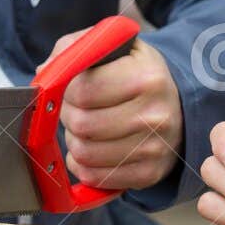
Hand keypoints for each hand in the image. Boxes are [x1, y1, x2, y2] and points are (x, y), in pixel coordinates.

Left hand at [44, 31, 182, 191]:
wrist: (177, 108)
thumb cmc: (137, 75)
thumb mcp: (116, 48)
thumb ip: (76, 48)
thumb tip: (46, 71)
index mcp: (147, 77)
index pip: (83, 90)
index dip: (65, 90)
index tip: (71, 87)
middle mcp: (155, 115)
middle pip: (81, 124)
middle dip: (69, 115)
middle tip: (77, 108)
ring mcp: (154, 148)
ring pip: (84, 153)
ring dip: (75, 141)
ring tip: (87, 127)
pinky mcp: (148, 173)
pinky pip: (94, 176)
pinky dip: (84, 164)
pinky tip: (94, 148)